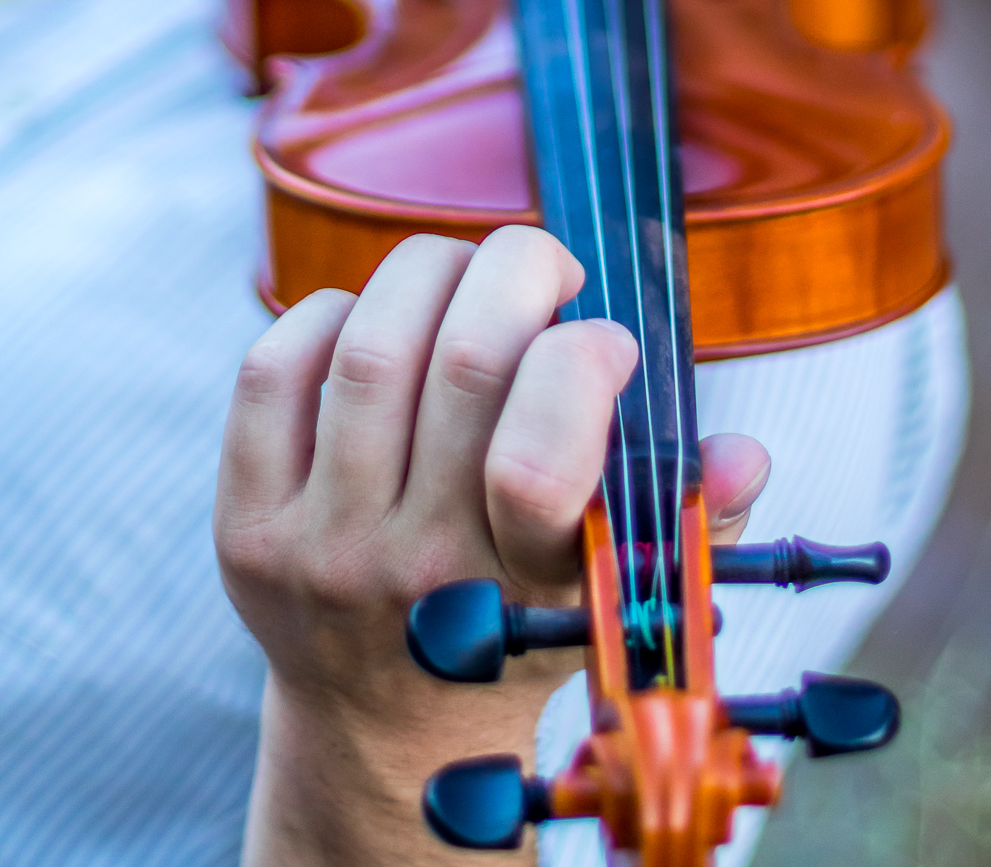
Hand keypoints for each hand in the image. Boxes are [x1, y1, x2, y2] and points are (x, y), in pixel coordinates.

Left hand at [214, 225, 769, 866]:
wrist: (387, 721)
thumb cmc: (520, 617)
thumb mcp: (616, 586)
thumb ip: (687, 516)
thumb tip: (744, 454)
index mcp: (520, 587)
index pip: (535, 464)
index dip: (581, 364)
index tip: (607, 343)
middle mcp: (416, 569)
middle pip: (463, 361)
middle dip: (519, 269)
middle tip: (547, 269)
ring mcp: (321, 548)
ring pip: (372, 345)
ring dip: (432, 271)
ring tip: (467, 276)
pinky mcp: (246, 524)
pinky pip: (271, 371)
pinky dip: (330, 311)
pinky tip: (377, 318)